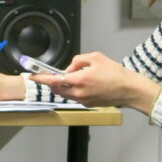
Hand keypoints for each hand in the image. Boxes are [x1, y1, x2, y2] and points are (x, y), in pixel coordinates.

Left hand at [32, 51, 159, 111]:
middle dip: (51, 82)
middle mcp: (78, 93)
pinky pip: (75, 97)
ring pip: (65, 93)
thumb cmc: (115, 73)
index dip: (41, 78)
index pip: (54, 80)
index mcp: (79, 80)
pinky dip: (73, 90)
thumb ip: (78, 61)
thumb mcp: (96, 57)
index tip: (33, 76)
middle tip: (49, 75)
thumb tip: (69, 68)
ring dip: (62, 86)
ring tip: (69, 78)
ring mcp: (83, 100)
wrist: (129, 89)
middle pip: (57, 88)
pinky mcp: (88, 104)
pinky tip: (81, 84)